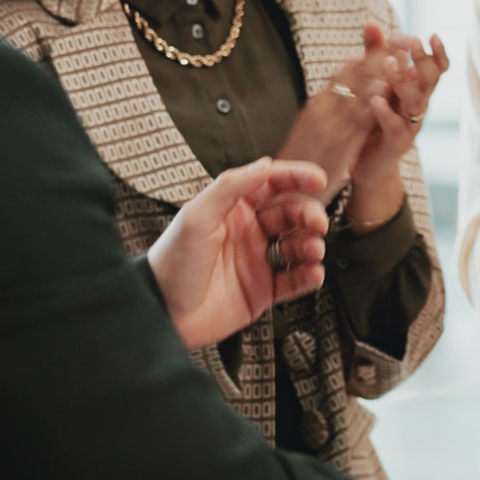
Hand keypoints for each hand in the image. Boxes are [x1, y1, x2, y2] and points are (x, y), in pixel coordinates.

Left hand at [148, 157, 329, 348]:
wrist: (162, 313)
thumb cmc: (171, 263)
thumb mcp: (196, 217)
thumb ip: (230, 187)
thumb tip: (263, 165)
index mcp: (232, 210)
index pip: (270, 184)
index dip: (296, 178)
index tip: (317, 180)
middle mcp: (247, 232)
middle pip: (290, 214)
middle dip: (308, 215)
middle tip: (317, 223)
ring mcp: (256, 261)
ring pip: (297, 246)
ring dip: (311, 245)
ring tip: (313, 250)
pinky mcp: (262, 291)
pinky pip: (294, 280)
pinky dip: (308, 276)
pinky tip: (313, 273)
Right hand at [277, 25, 392, 203]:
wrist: (280, 192)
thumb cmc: (303, 159)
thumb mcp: (316, 126)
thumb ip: (333, 106)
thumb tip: (351, 85)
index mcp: (318, 104)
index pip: (348, 71)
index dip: (372, 53)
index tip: (394, 36)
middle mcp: (322, 109)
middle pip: (354, 76)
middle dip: (382, 56)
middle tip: (406, 37)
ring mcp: (327, 126)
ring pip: (357, 93)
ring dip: (380, 72)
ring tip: (400, 54)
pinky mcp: (333, 146)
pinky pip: (355, 122)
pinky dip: (370, 103)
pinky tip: (384, 90)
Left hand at [347, 29, 450, 233]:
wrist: (369, 164)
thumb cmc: (375, 119)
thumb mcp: (376, 84)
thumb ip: (375, 55)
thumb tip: (371, 22)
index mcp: (416, 90)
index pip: (436, 70)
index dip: (438, 54)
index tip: (431, 35)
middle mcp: (418, 107)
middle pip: (429, 81)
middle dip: (422, 60)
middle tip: (413, 42)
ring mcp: (410, 126)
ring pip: (414, 102)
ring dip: (402, 81)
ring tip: (389, 64)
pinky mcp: (396, 144)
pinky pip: (395, 127)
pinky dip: (386, 112)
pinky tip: (375, 100)